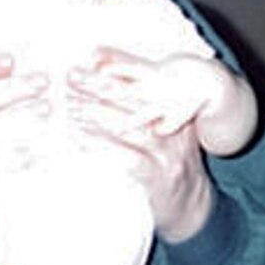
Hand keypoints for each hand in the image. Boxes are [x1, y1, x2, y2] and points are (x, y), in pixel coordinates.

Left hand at [67, 51, 214, 243]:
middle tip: (72, 76)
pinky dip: (102, 146)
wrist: (195, 207)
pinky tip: (79, 137)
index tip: (91, 57)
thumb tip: (106, 72)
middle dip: (100, 86)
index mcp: (175, 111)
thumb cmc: (169, 163)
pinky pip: (129, 158)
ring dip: (97, 113)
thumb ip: (142, 105)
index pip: (145, 84)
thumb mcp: (164, 129)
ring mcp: (167, 154)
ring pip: (131, 127)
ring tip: (69, 103)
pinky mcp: (158, 178)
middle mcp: (173, 129)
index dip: (118, 68)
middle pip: (135, 101)